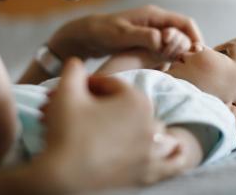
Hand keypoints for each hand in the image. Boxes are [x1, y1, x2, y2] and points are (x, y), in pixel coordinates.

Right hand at [38, 58, 185, 191]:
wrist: (60, 175)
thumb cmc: (65, 130)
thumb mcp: (66, 91)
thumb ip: (74, 70)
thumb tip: (75, 61)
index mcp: (136, 100)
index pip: (113, 85)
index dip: (92, 84)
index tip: (77, 90)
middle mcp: (150, 124)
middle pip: (132, 107)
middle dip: (110, 104)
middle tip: (87, 109)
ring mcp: (151, 151)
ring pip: (158, 133)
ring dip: (149, 128)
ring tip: (133, 128)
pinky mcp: (148, 174)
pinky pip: (172, 164)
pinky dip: (175, 156)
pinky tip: (174, 149)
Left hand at [48, 5, 203, 60]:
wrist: (89, 34)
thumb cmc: (104, 32)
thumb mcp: (122, 35)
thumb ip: (143, 36)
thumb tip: (163, 40)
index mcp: (154, 15)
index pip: (185, 22)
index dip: (195, 37)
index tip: (197, 54)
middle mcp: (156, 20)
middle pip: (183, 32)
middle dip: (187, 47)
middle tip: (185, 65)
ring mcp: (153, 29)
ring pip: (175, 40)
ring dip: (178, 52)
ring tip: (177, 68)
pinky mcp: (148, 39)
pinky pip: (166, 46)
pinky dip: (169, 56)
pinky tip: (165, 68)